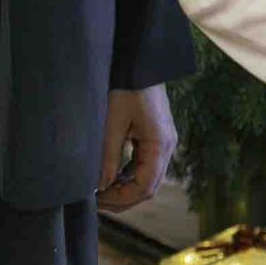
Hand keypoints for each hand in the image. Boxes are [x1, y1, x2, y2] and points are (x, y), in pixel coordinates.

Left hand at [98, 85, 175, 210]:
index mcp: (159, 145)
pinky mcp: (157, 138)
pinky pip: (145, 165)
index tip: (98, 200)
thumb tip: (101, 186)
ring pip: (148, 178)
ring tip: (102, 190)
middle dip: (123, 198)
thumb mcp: (113, 124)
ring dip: (126, 188)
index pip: (144, 187)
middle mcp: (167, 147)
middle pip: (149, 187)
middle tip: (97, 201)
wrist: (139, 63)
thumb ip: (109, 158)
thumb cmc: (126, 89)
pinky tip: (112, 174)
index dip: (121, 198)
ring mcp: (164, 142)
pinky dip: (130, 175)